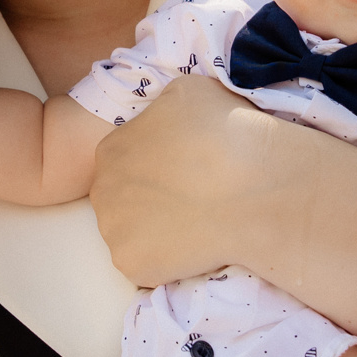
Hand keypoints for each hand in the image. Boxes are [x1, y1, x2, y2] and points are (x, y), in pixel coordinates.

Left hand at [91, 74, 296, 286]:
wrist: (254, 189)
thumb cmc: (226, 133)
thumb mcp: (189, 92)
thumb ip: (162, 109)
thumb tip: (165, 122)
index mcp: (111, 149)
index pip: (126, 161)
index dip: (158, 168)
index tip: (187, 172)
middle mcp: (102, 191)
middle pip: (123, 199)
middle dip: (152, 201)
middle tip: (193, 200)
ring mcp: (114, 232)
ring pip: (133, 234)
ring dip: (158, 232)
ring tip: (198, 225)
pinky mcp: (132, 265)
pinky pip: (148, 265)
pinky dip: (169, 261)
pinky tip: (197, 248)